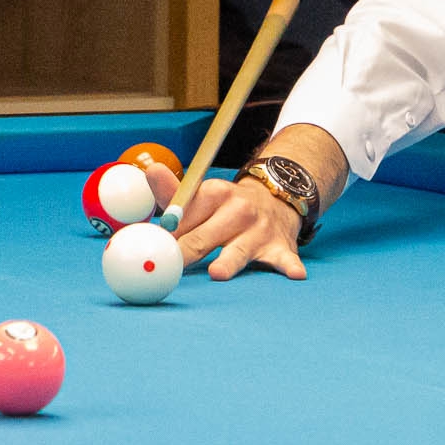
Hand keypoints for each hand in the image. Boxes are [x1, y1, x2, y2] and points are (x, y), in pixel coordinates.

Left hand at [145, 161, 307, 280]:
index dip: (169, 231)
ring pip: (240, 250)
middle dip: (187, 253)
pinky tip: (294, 273)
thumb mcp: (202, 193)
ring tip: (217, 273)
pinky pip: (285, 259)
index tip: (157, 241)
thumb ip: (173, 191)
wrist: (277, 200)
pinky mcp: (281, 248)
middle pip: (205, 237)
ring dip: (229, 261)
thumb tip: (149, 170)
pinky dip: (289, 266)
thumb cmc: (226, 207)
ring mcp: (260, 230)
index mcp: (215, 194)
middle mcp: (238, 210)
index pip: (186, 213)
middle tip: (169, 268)